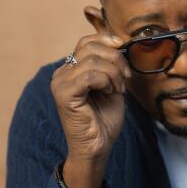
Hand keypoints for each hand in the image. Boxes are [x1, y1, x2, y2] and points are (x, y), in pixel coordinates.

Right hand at [51, 6, 131, 163]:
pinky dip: (106, 81)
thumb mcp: (112, 85)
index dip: (110, 44)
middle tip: (125, 79)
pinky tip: (110, 93)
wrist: (98, 147)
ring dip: (114, 73)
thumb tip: (118, 40)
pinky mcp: (64, 94)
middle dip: (116, 59)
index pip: (88, 41)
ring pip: (93, 60)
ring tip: (117, 89)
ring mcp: (60, 83)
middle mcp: (61, 73)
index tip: (126, 61)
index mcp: (71, 70)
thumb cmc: (105, 120)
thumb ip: (111, 64)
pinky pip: (90, 75)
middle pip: (91, 46)